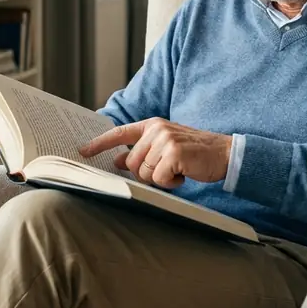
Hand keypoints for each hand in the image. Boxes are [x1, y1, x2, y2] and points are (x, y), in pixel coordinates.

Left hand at [79, 118, 231, 188]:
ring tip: (178, 170)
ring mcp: (164, 139)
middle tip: (167, 171)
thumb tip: (119, 161)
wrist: (224, 153)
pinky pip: (159, 178)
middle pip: (132, 163)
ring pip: (144, 173)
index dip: (99, 144)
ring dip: (160, 179)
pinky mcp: (174, 153)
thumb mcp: (165, 147)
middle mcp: (156, 129)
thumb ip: (143, 151)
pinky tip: (183, 174)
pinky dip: (171, 183)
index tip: (82, 152)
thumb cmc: (194, 153)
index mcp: (152, 125)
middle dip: (146, 174)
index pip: (119, 133)